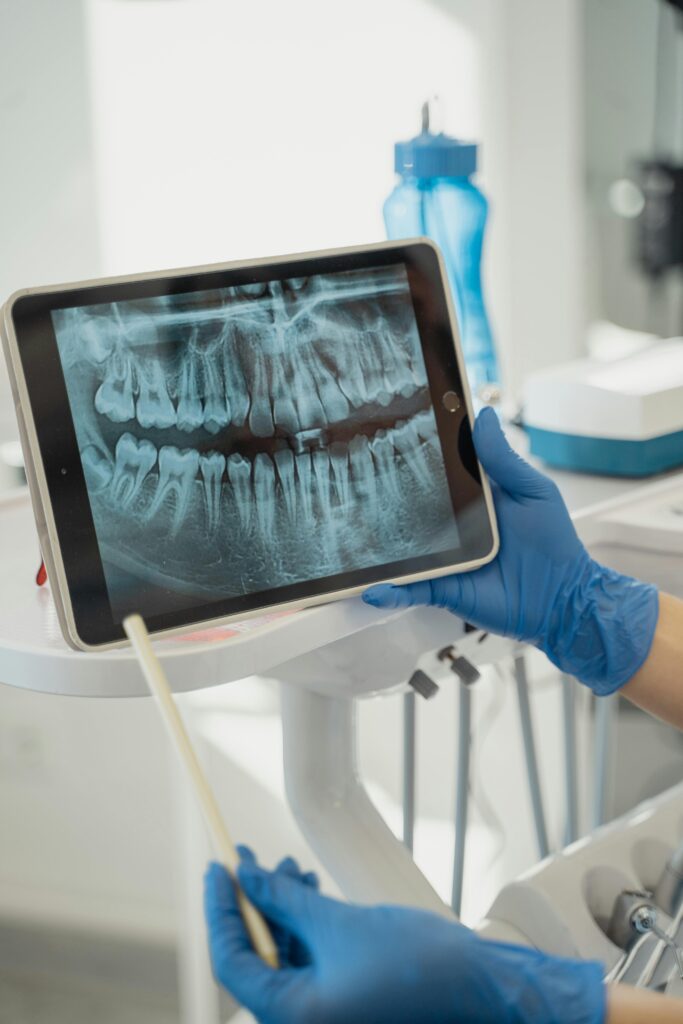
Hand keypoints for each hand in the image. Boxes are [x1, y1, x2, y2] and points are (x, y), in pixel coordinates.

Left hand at [204, 851, 604, 1023]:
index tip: (217, 868)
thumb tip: (246, 877)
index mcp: (296, 1020)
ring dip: (281, 913)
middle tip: (250, 859)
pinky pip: (308, 967)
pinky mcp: (346, 1007)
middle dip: (254, 906)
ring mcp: (327, 1019)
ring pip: (282, 961)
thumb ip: (284, 899)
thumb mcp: (339, 922)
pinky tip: (310, 891)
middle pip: (256, 961)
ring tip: (290, 868)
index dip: (221, 910)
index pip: (233, 962)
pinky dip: (305, 929)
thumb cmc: (421, 966)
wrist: (484, 990)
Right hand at [363, 408, 658, 694]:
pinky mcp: (443, 588)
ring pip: (402, 549)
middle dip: (383, 499)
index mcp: (473, 497)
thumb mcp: (533, 491)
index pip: (437, 472)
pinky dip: (389, 591)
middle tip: (351, 482)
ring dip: (377, 547)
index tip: (388, 431)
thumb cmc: (554, 542)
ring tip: (344, 538)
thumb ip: (504, 459)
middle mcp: (453, 526)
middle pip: (411, 509)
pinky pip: (411, 589)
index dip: (414, 455)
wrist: (562, 598)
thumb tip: (484, 414)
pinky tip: (371, 588)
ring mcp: (445, 558)